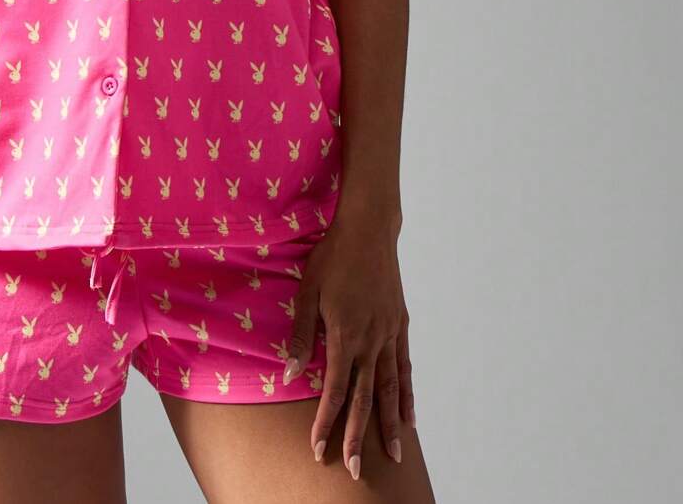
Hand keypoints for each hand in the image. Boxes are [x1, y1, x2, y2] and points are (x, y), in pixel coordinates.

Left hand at [283, 218, 413, 478]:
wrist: (369, 229)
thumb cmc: (332, 256)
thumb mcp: (307, 290)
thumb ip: (301, 334)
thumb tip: (292, 373)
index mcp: (344, 334)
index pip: (335, 390)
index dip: (326, 423)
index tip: (319, 449)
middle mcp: (370, 340)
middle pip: (365, 399)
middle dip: (359, 438)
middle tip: (355, 471)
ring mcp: (388, 334)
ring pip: (390, 388)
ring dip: (389, 424)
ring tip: (393, 456)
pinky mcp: (399, 324)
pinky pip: (404, 367)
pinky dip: (406, 394)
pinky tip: (408, 416)